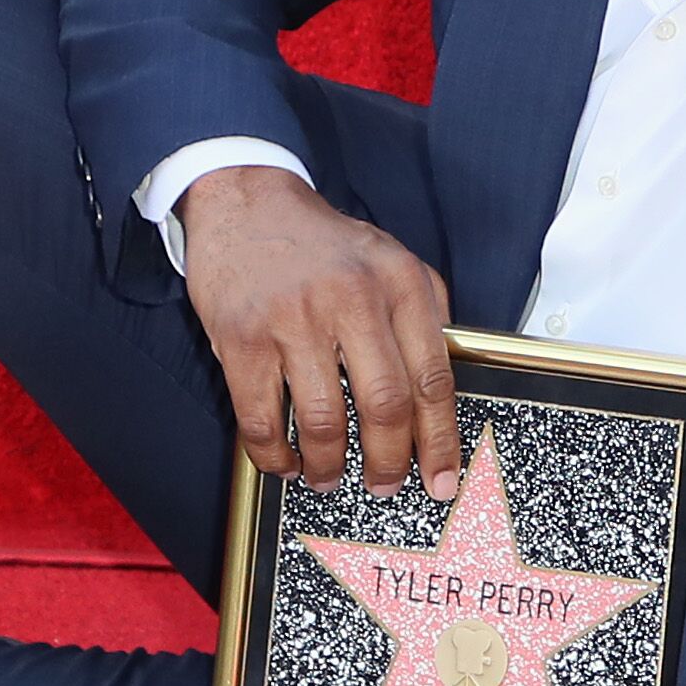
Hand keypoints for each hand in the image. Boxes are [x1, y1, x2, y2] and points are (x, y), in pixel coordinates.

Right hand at [178, 166, 461, 497]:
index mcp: (398, 282)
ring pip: (323, 421)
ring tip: (329, 477)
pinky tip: (285, 461)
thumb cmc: (321, 242)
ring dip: (329, 466)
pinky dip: (275, 455)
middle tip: (385, 485)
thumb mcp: (389, 258)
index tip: (443, 478)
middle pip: (384, 406)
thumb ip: (422, 313)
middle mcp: (352, 298)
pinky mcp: (242, 336)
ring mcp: (293, 318)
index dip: (441, 441)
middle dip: (389, 462)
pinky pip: (261, 418)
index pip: (432, 378)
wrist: (246, 200)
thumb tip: (439, 393)